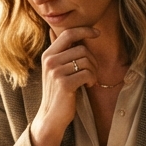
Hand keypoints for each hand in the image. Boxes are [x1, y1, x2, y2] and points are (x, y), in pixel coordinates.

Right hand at [28, 26, 99, 145]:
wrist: (51, 115)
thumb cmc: (58, 91)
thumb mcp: (56, 69)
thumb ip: (62, 51)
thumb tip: (68, 31)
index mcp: (48, 55)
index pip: (68, 34)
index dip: (85, 30)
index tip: (97, 33)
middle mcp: (50, 61)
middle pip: (82, 48)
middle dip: (93, 60)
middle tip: (92, 72)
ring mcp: (55, 72)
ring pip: (86, 61)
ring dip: (93, 71)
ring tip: (89, 80)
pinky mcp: (64, 84)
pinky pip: (87, 73)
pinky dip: (92, 80)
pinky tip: (88, 86)